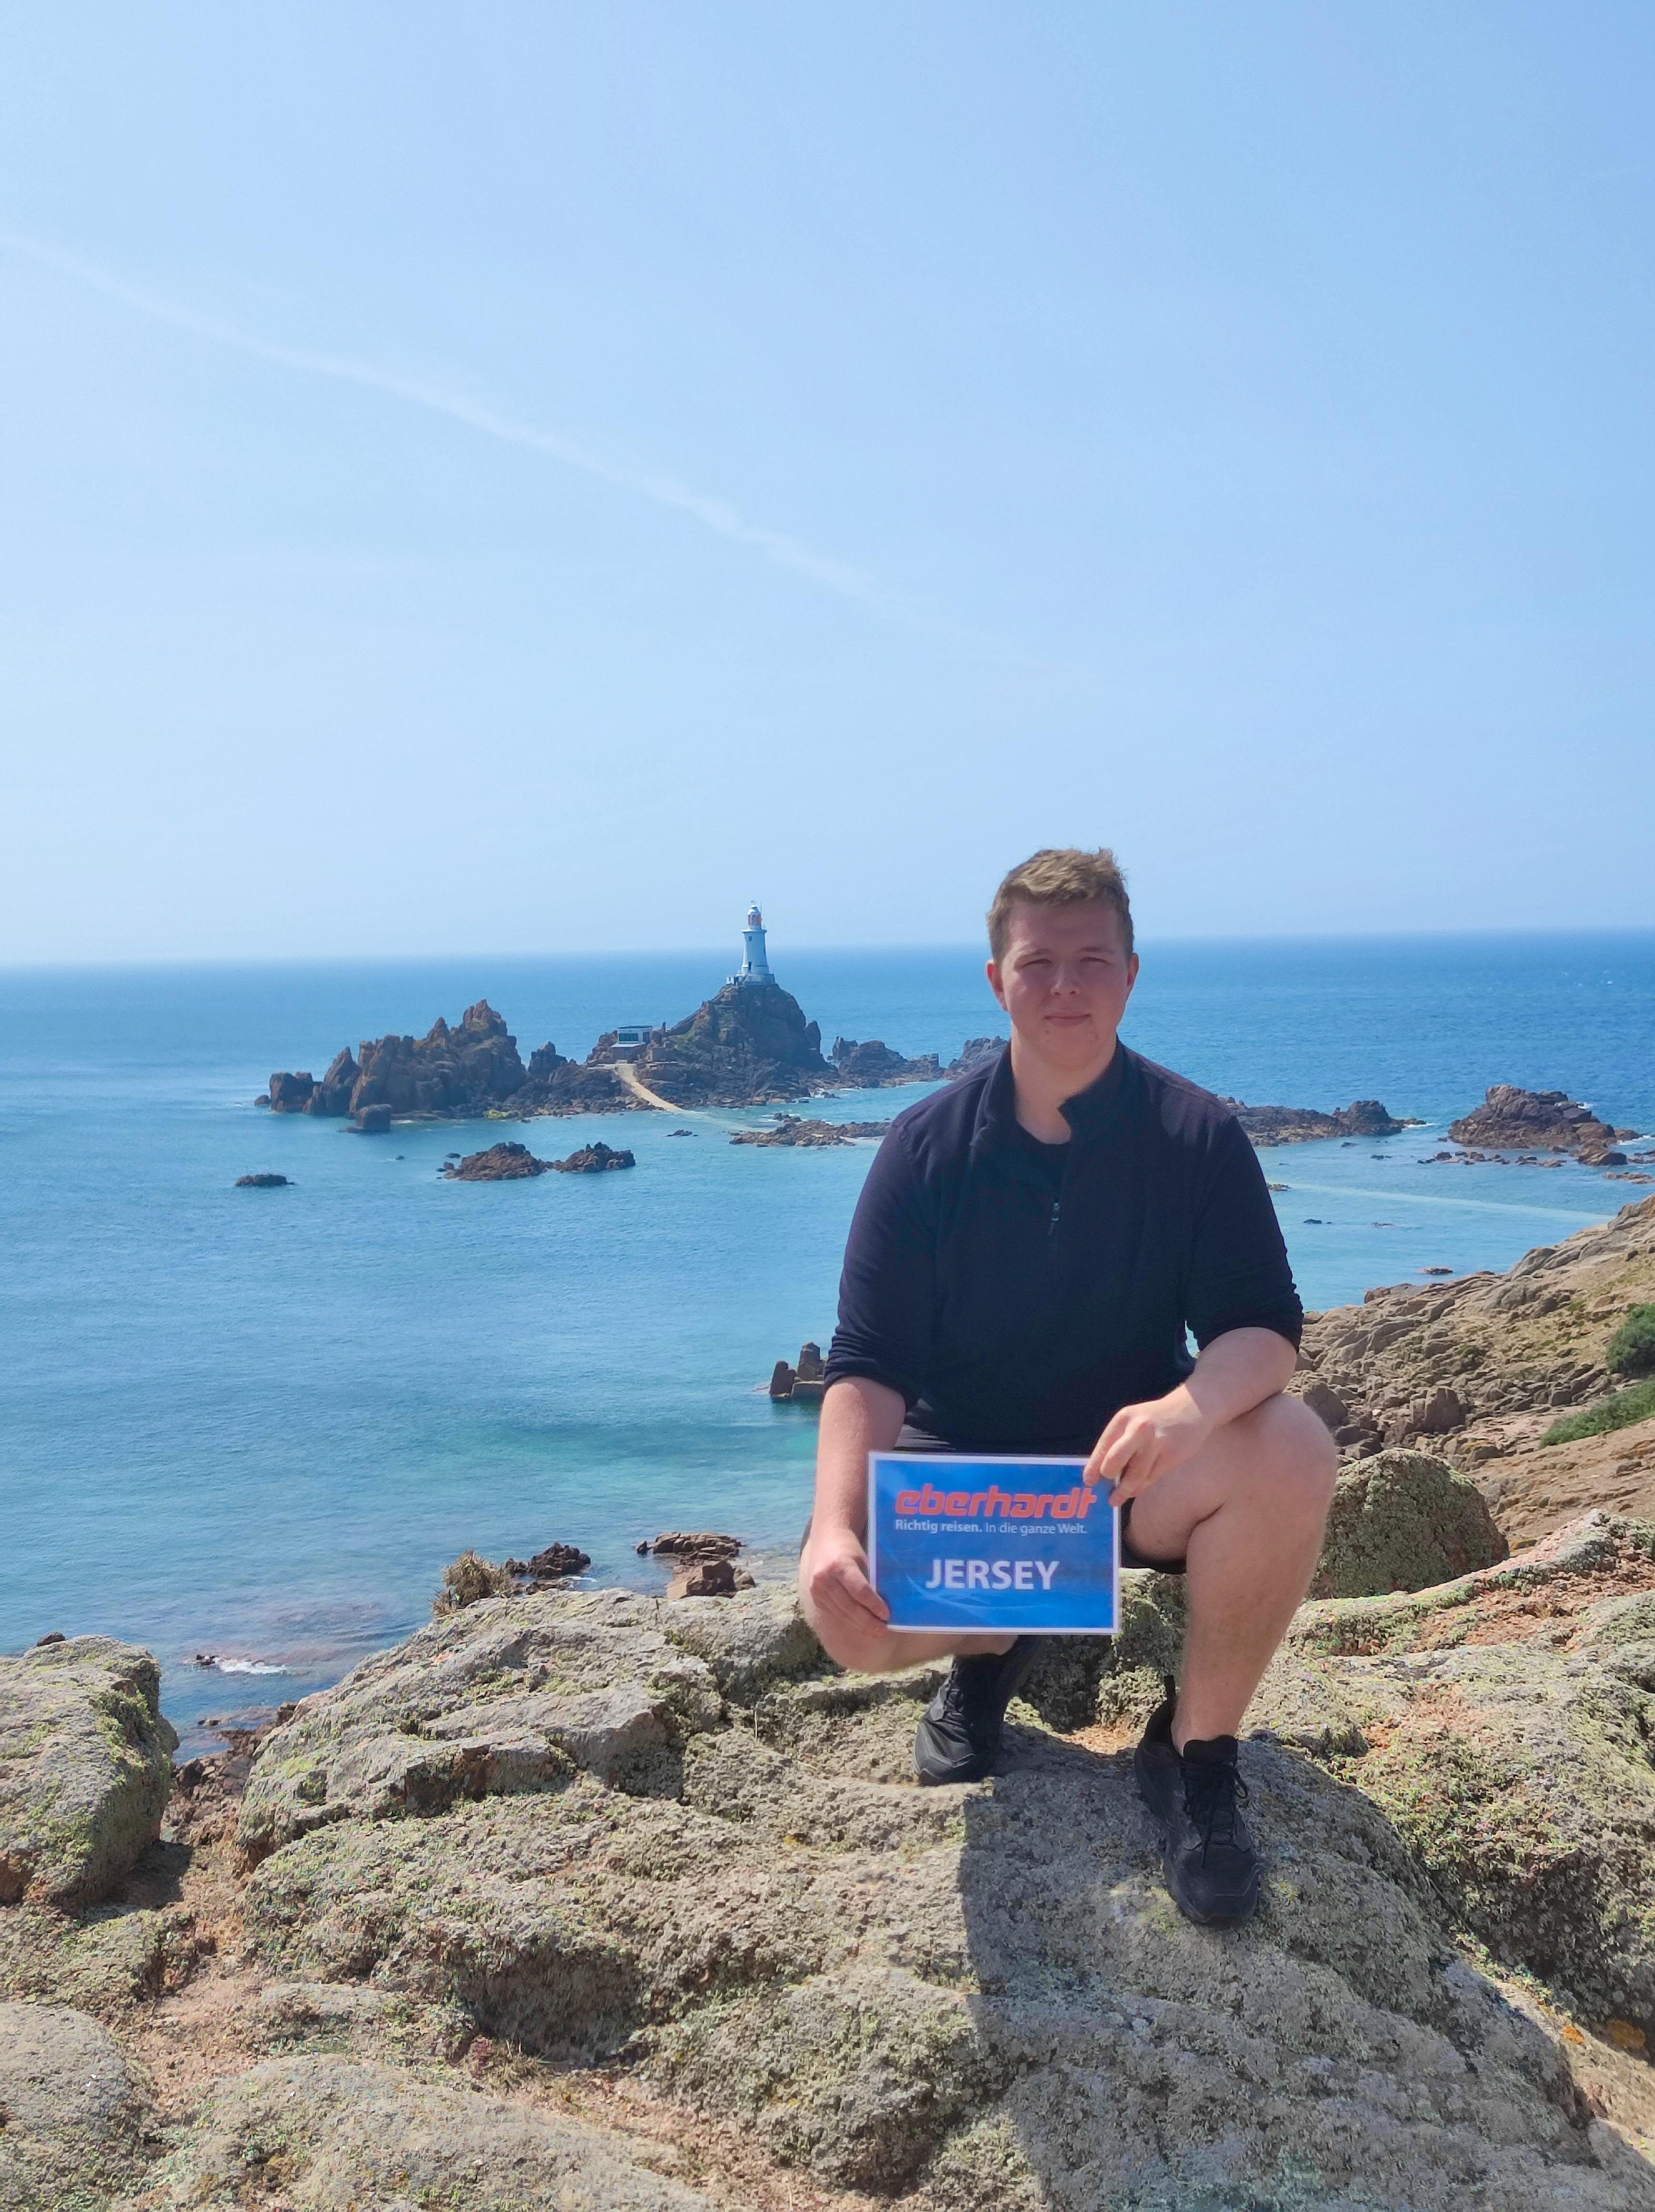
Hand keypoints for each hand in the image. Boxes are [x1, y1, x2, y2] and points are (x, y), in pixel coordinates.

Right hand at [802, 1524, 889, 1642]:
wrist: (825, 1541)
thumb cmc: (850, 1550)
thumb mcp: (863, 1560)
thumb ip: (872, 1579)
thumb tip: (892, 1600)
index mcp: (839, 1566)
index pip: (859, 1590)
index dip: (873, 1605)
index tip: (887, 1615)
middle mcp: (824, 1579)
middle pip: (850, 1607)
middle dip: (868, 1622)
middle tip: (883, 1631)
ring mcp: (817, 1590)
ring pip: (842, 1614)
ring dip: (860, 1625)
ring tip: (876, 1632)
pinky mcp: (815, 1598)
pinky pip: (835, 1614)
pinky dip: (850, 1621)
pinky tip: (862, 1626)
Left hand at [1084, 1386, 1211, 1505]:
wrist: (1192, 1407)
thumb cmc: (1156, 1418)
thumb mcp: (1133, 1420)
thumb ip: (1119, 1441)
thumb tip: (1103, 1471)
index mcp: (1124, 1418)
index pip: (1103, 1446)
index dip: (1093, 1466)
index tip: (1088, 1481)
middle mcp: (1138, 1429)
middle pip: (1115, 1460)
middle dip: (1108, 1477)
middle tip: (1105, 1488)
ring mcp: (1157, 1442)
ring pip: (1135, 1474)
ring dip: (1124, 1490)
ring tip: (1116, 1499)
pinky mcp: (1172, 1455)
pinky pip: (1152, 1477)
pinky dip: (1141, 1487)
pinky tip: (1135, 1490)